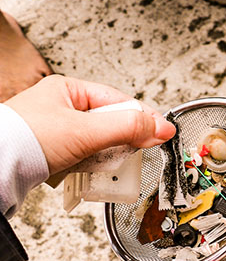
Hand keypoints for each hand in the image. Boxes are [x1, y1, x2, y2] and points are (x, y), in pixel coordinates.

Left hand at [3, 75, 174, 175]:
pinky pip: (82, 156)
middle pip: (110, 122)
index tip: (162, 133)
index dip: (142, 118)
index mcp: (68, 89)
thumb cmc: (27, 140)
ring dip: (104, 155)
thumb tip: (162, 127)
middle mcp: (61, 106)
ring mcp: (55, 129)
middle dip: (121, 140)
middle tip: (131, 151)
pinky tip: (87, 171)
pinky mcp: (50, 151)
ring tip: (103, 164)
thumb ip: (128, 127)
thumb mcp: (87, 131)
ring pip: (97, 141)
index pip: (118, 100)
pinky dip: (89, 165)